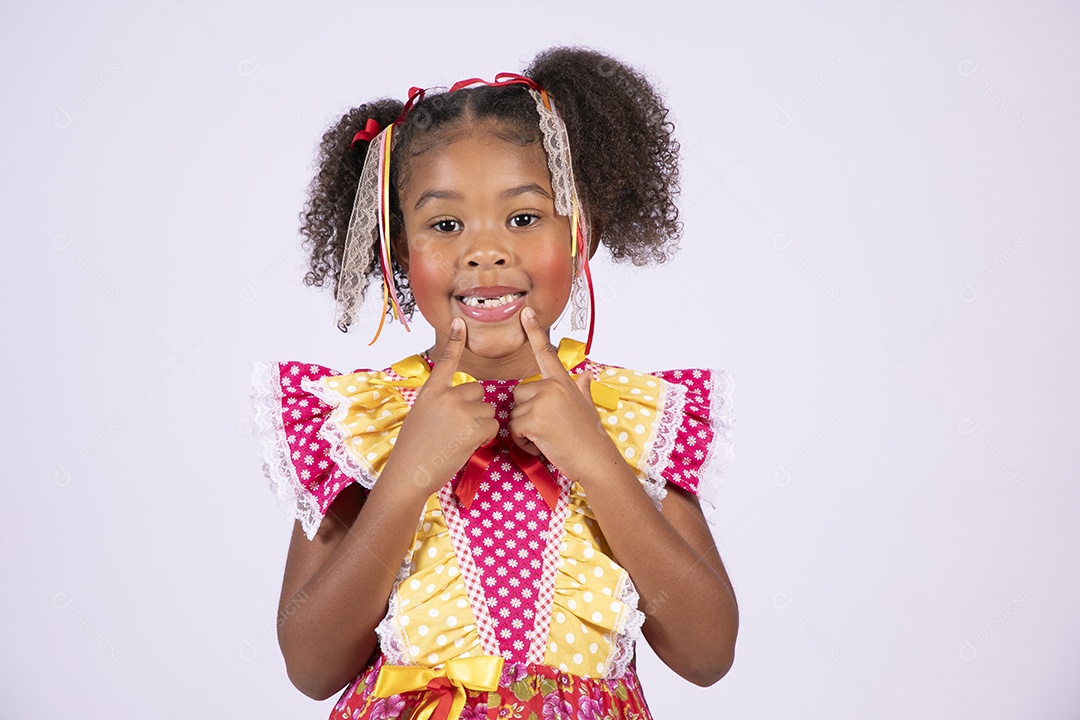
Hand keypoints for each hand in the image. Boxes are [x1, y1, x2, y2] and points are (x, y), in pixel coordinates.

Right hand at [384, 319, 498, 496]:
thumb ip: (439, 402)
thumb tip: (462, 399)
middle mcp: (446, 396)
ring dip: (480, 424)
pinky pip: (492, 425)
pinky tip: (466, 444)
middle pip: (477, 390)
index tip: (460, 322)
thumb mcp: (420, 415)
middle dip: (474, 407)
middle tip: (457, 427)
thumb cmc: (413, 449)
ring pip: (487, 409)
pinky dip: (485, 437)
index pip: (445, 361)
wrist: (409, 472)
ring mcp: (461, 410)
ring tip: (459, 438)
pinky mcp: (473, 427)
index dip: (454, 341)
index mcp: (430, 391)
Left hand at [508, 308, 619, 484]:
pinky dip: (523, 442)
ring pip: (514, 414)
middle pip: (518, 394)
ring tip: (547, 438)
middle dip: (526, 414)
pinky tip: (542, 445)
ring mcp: (542, 401)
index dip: (534, 331)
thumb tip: (586, 374)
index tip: (525, 313)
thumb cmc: (590, 436)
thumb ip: (582, 388)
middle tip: (548, 428)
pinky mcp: (533, 418)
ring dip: (525, 431)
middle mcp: (552, 386)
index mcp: (563, 381)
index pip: (546, 353)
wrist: (595, 459)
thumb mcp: (587, 405)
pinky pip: (514, 430)